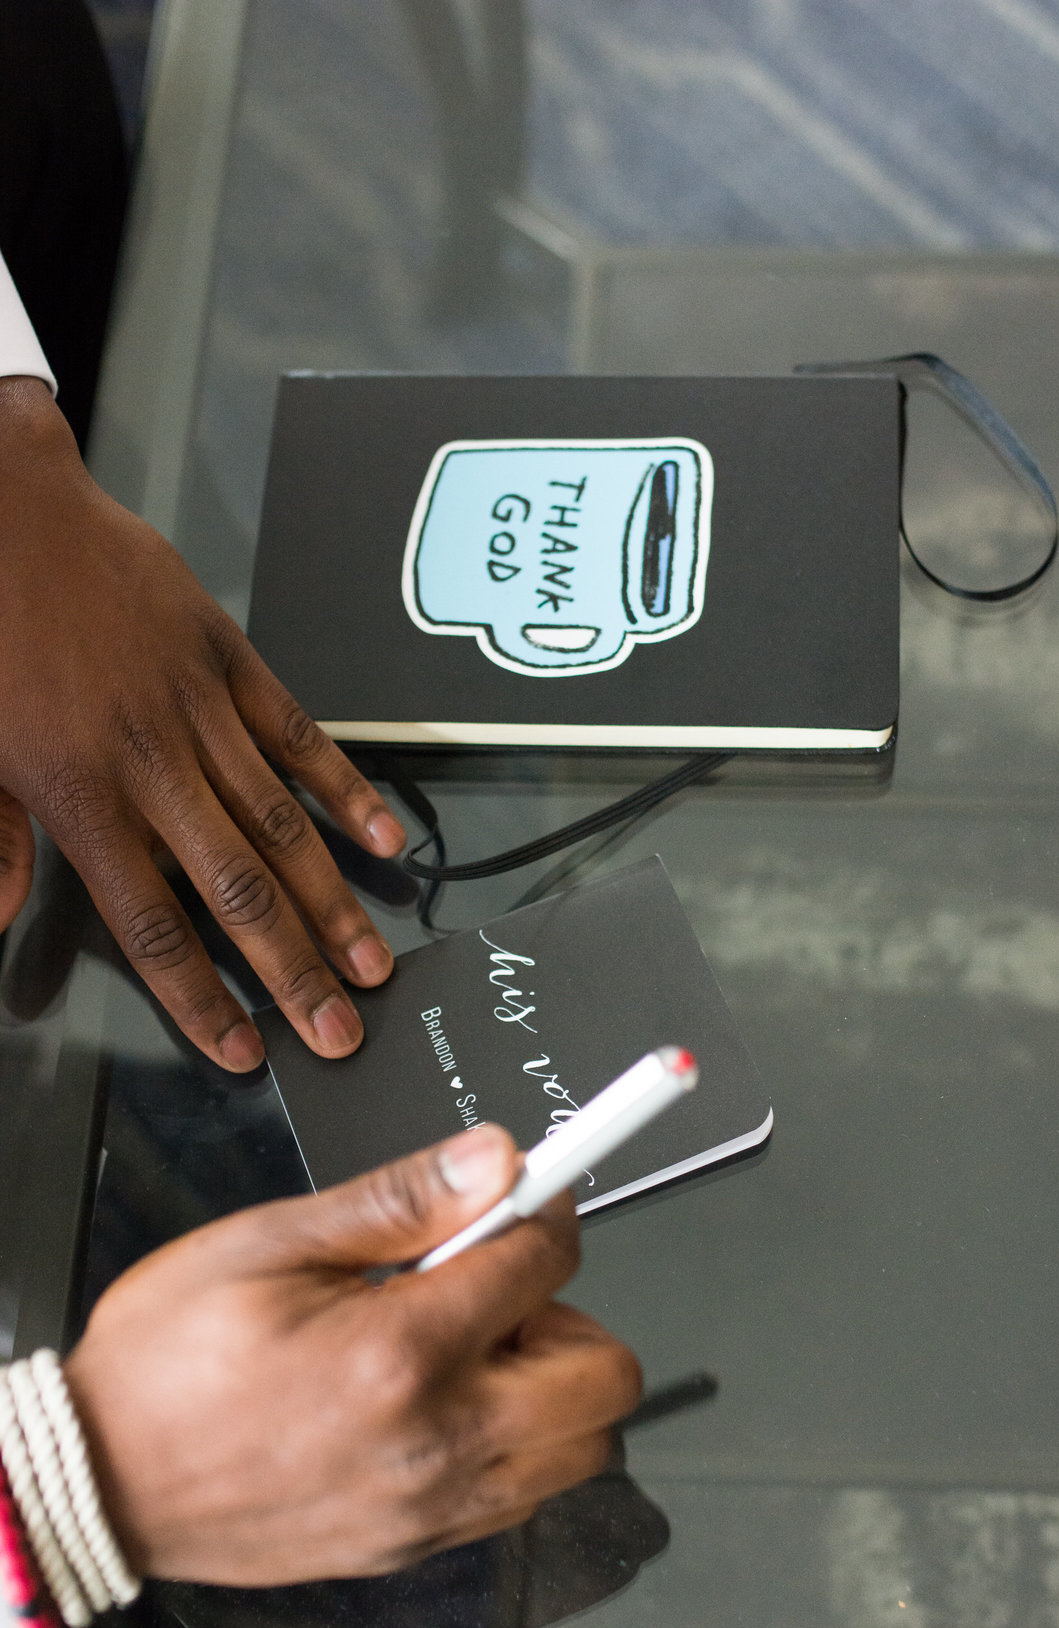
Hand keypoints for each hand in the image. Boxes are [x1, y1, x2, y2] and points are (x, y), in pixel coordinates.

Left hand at [0, 376, 405, 1068]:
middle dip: (294, 971)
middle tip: (342, 1030)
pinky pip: (298, 735)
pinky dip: (343, 790)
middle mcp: (149, 763)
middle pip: (236, 890)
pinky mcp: (230, 661)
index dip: (201, 997)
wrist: (5, 508)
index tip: (244, 1048)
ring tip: (373, 962)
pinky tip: (381, 839)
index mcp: (78, 794)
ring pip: (279, 824)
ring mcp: (199, 710)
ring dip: (331, 901)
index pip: (151, 925)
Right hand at [64, 1125, 641, 1585]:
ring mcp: (434, 1510)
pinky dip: (514, 1443)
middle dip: (565, 1310)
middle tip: (489, 1286)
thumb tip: (495, 1159)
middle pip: (605, 1374)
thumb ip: (399, 1200)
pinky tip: (441, 1403)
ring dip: (549, 1383)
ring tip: (462, 1348)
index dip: (542, 1207)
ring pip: (580, 1445)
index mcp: (401, 1353)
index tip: (524, 1192)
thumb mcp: (269, 1243)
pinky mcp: (418, 1548)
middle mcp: (439, 1444)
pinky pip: (524, 1495)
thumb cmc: (165, 1361)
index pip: (545, 1260)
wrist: (98, 1486)